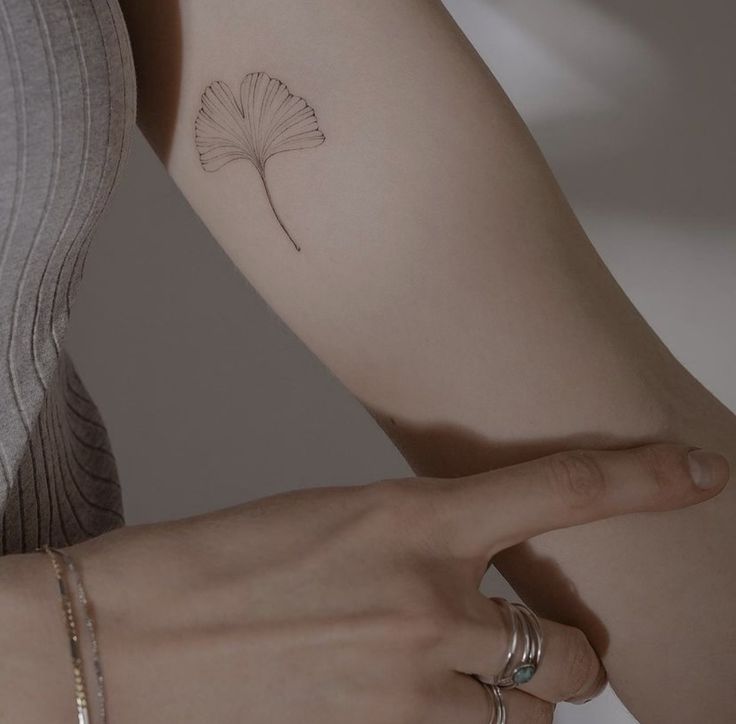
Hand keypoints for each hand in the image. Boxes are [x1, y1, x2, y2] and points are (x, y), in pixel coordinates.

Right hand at [69, 443, 727, 722]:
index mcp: (411, 519)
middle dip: (560, 654)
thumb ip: (421, 543)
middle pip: (573, 653)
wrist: (131, 635)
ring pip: (532, 716)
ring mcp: (411, 692)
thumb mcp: (338, 519)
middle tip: (514, 640)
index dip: (643, 476)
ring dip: (510, 700)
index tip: (698, 472)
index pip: (561, 487)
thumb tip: (476, 570)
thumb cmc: (221, 564)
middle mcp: (429, 604)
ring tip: (440, 679)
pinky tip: (404, 704)